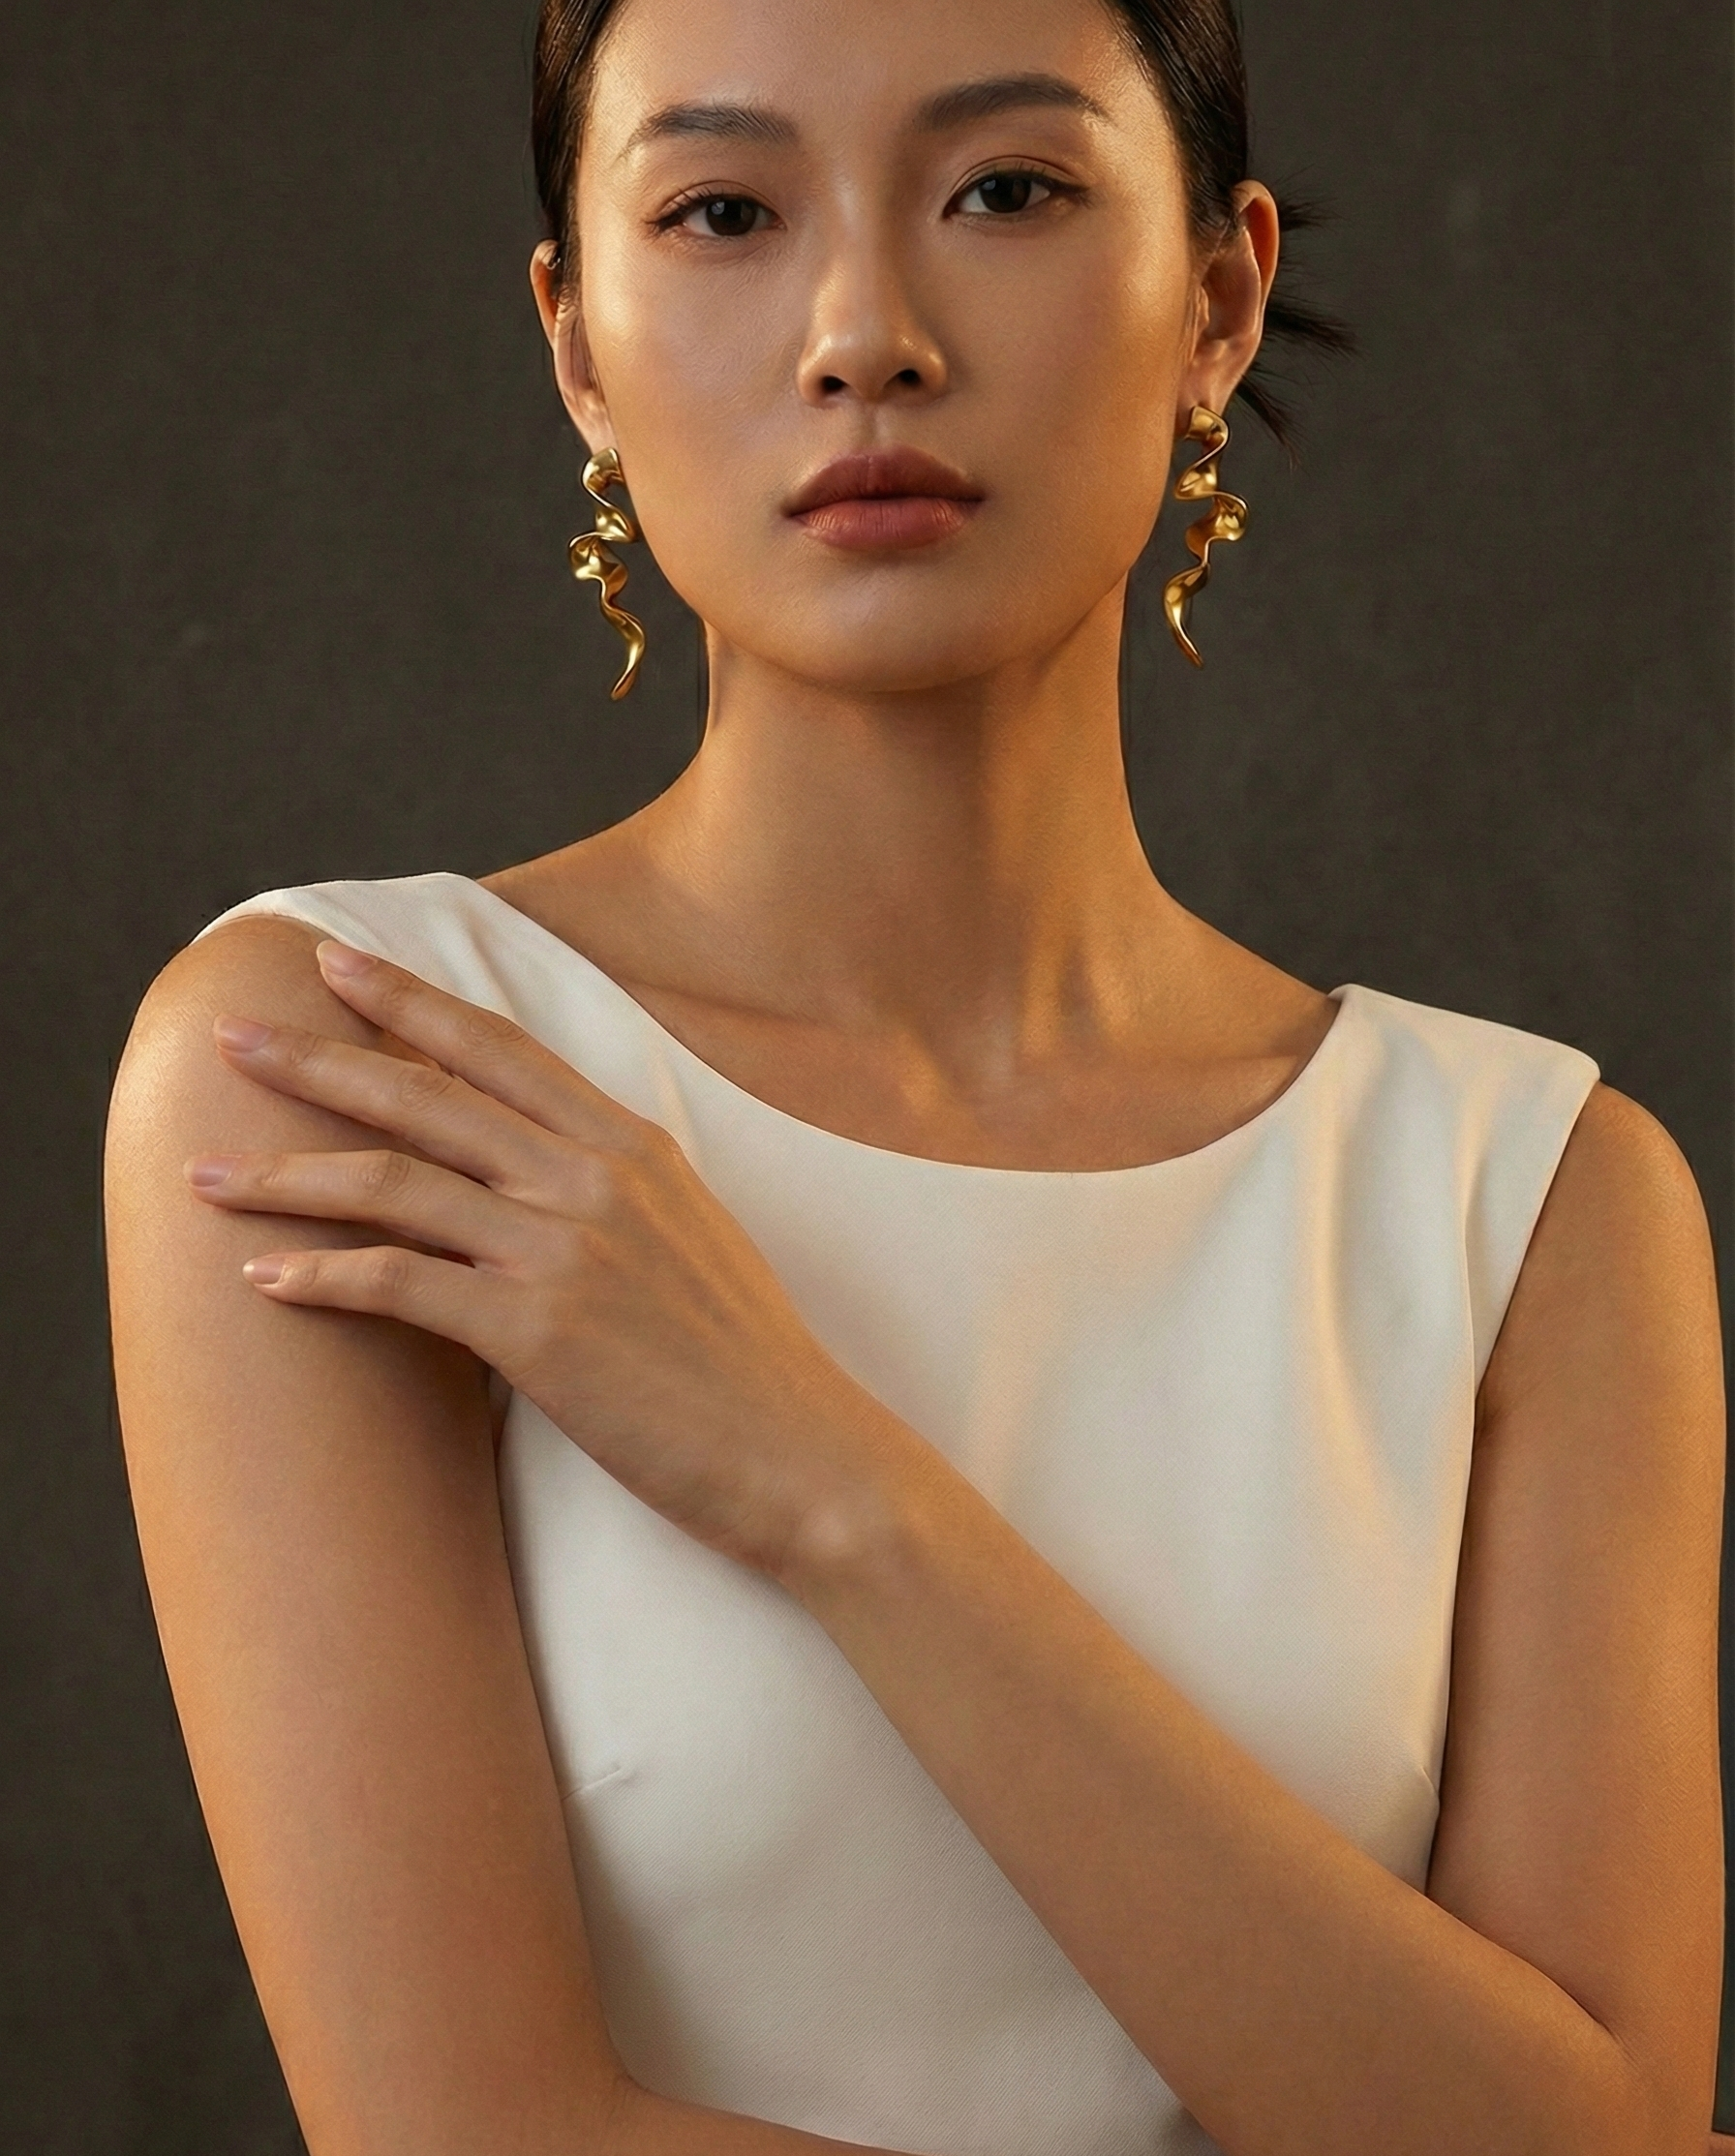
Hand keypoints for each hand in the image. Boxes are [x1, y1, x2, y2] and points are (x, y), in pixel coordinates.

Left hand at [185, 940, 916, 1580]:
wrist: (808, 1457)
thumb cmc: (752, 1368)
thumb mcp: (697, 1240)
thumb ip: (620, 1192)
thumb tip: (553, 1173)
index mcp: (633, 1148)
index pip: (498, 1049)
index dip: (408, 1001)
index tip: (335, 965)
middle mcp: (594, 1179)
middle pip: (425, 1096)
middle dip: (314, 1059)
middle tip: (229, 1034)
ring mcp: (565, 1250)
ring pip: (393, 1184)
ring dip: (284, 1175)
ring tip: (202, 1171)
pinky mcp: (539, 1332)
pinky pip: (399, 1285)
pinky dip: (320, 1277)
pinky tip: (261, 1279)